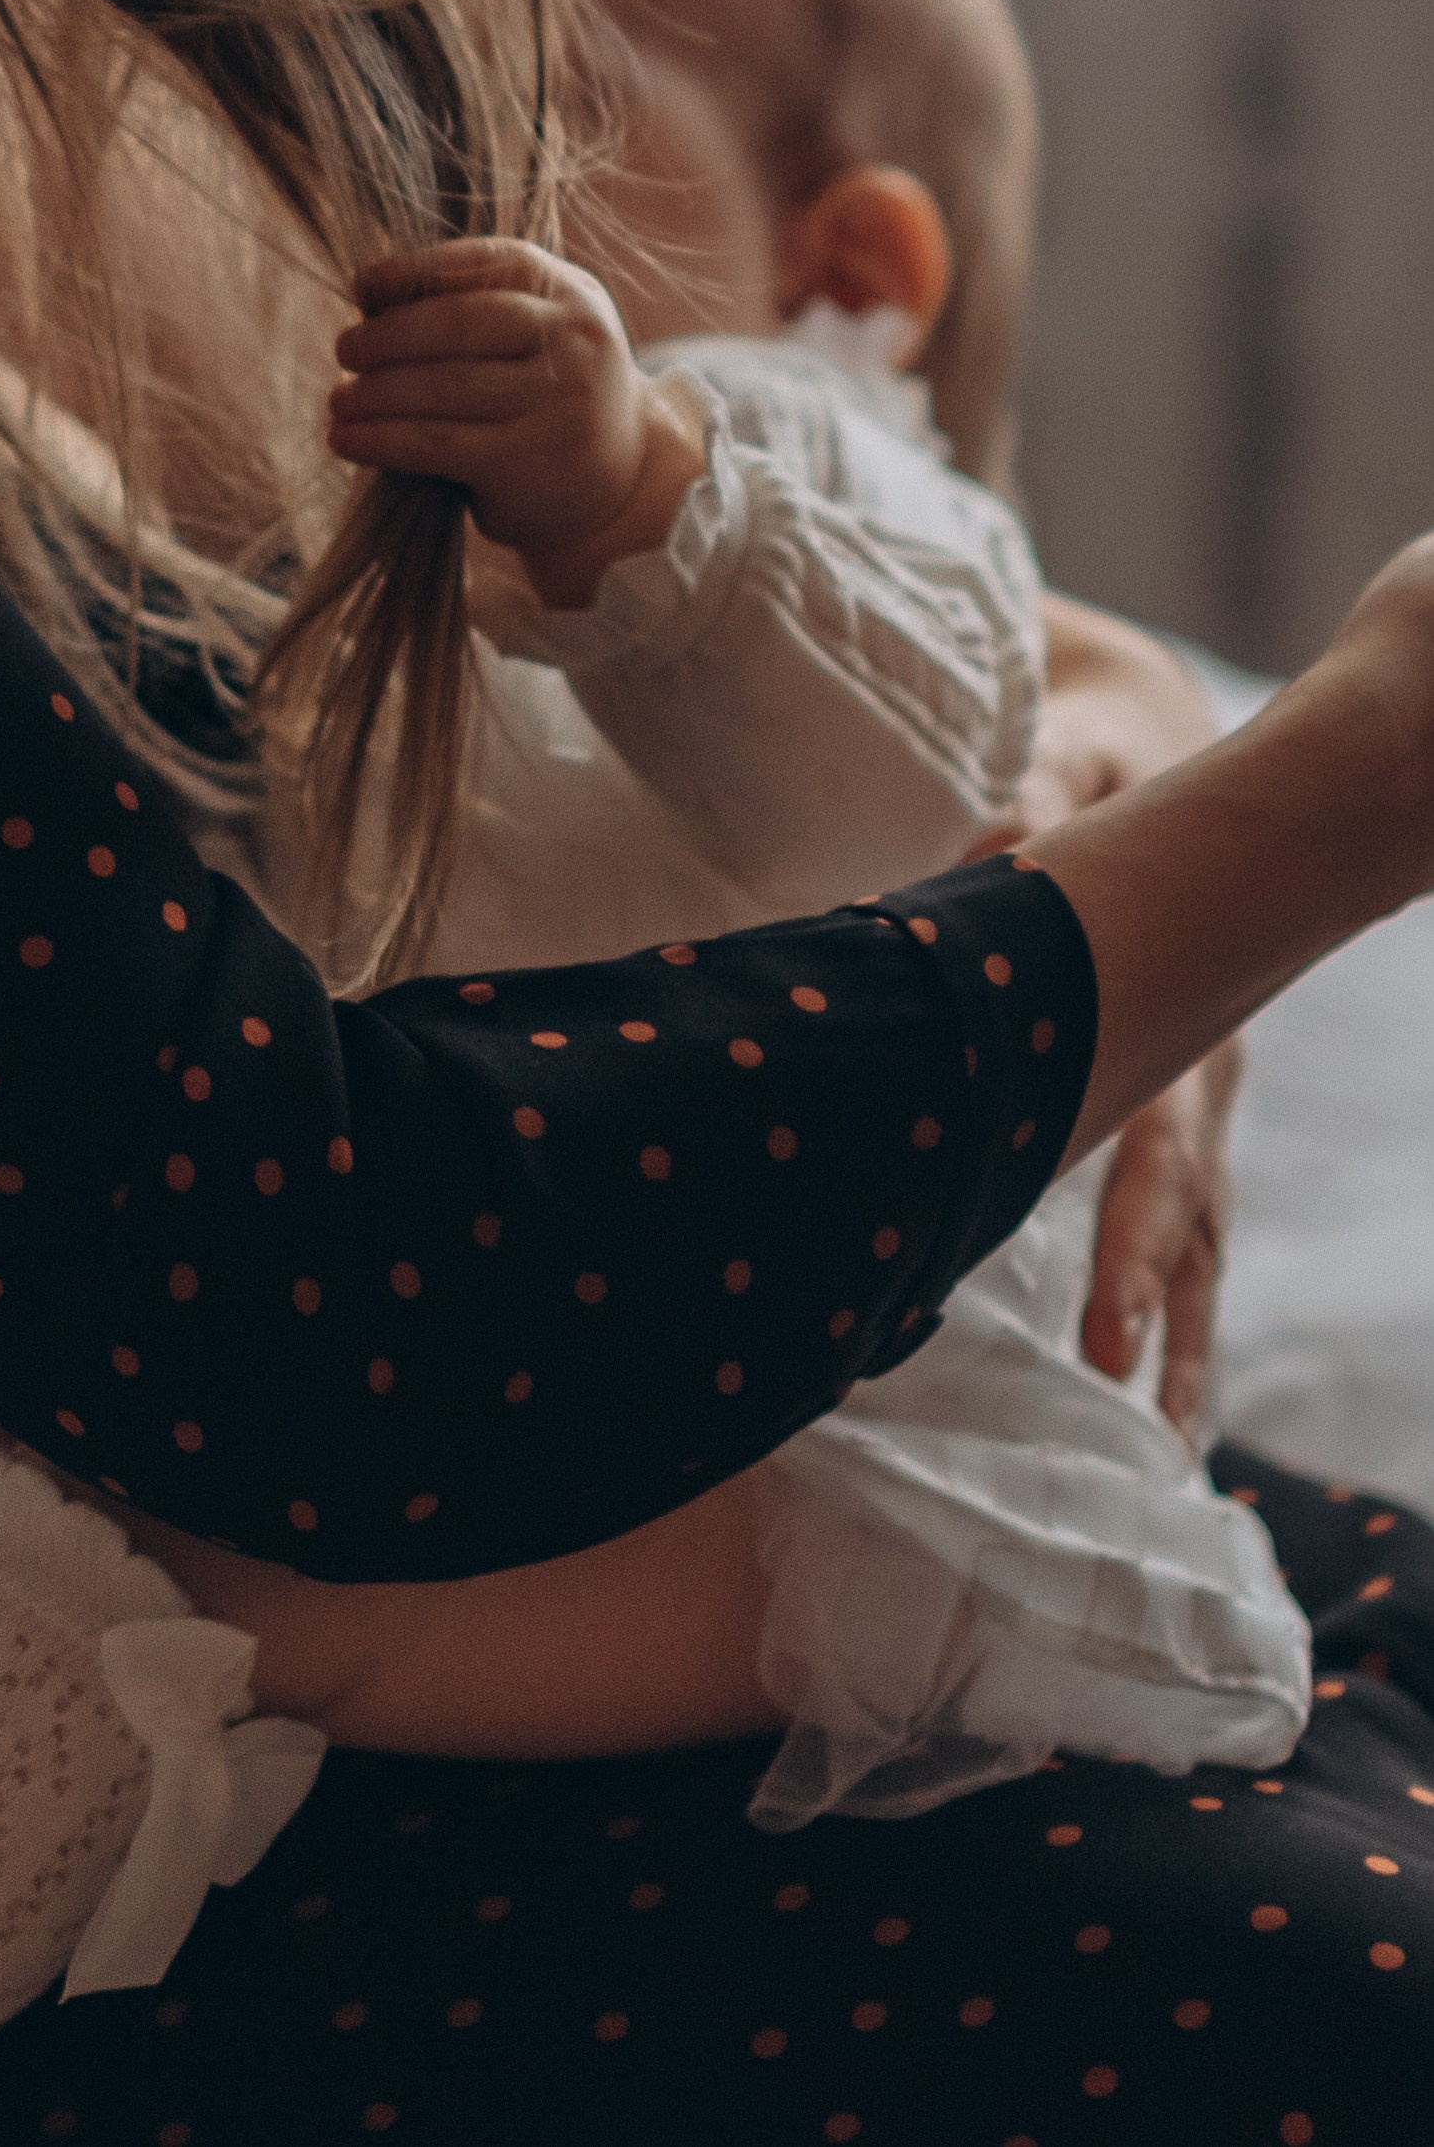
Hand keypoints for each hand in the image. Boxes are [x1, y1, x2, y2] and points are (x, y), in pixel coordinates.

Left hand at [327, 238, 706, 611]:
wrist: (621, 484)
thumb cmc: (551, 396)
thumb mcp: (537, 335)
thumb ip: (473, 306)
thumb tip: (370, 298)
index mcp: (570, 292)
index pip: (482, 263)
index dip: (414, 270)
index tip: (363, 286)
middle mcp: (573, 340)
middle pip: (459, 323)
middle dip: (388, 336)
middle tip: (344, 351)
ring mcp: (558, 402)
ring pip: (442, 386)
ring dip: (374, 393)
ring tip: (339, 401)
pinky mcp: (529, 462)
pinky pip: (435, 443)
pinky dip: (379, 439)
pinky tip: (345, 440)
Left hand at [1004, 597, 1237, 1423]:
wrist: (1163, 748)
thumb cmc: (1105, 766)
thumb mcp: (1071, 765)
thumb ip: (1036, 807)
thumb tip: (1000, 838)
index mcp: (1181, 1014)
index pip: (1163, 1152)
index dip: (1136, 1249)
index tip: (1110, 1346)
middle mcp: (1205, 1072)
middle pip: (1191, 1217)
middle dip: (1164, 1322)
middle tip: (1132, 1424)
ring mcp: (1199, 1100)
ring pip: (1202, 1239)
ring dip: (1186, 1344)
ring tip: (1167, 1457)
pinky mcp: (1176, 1112)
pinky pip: (1185, 1220)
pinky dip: (1173, 1303)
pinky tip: (1150, 1388)